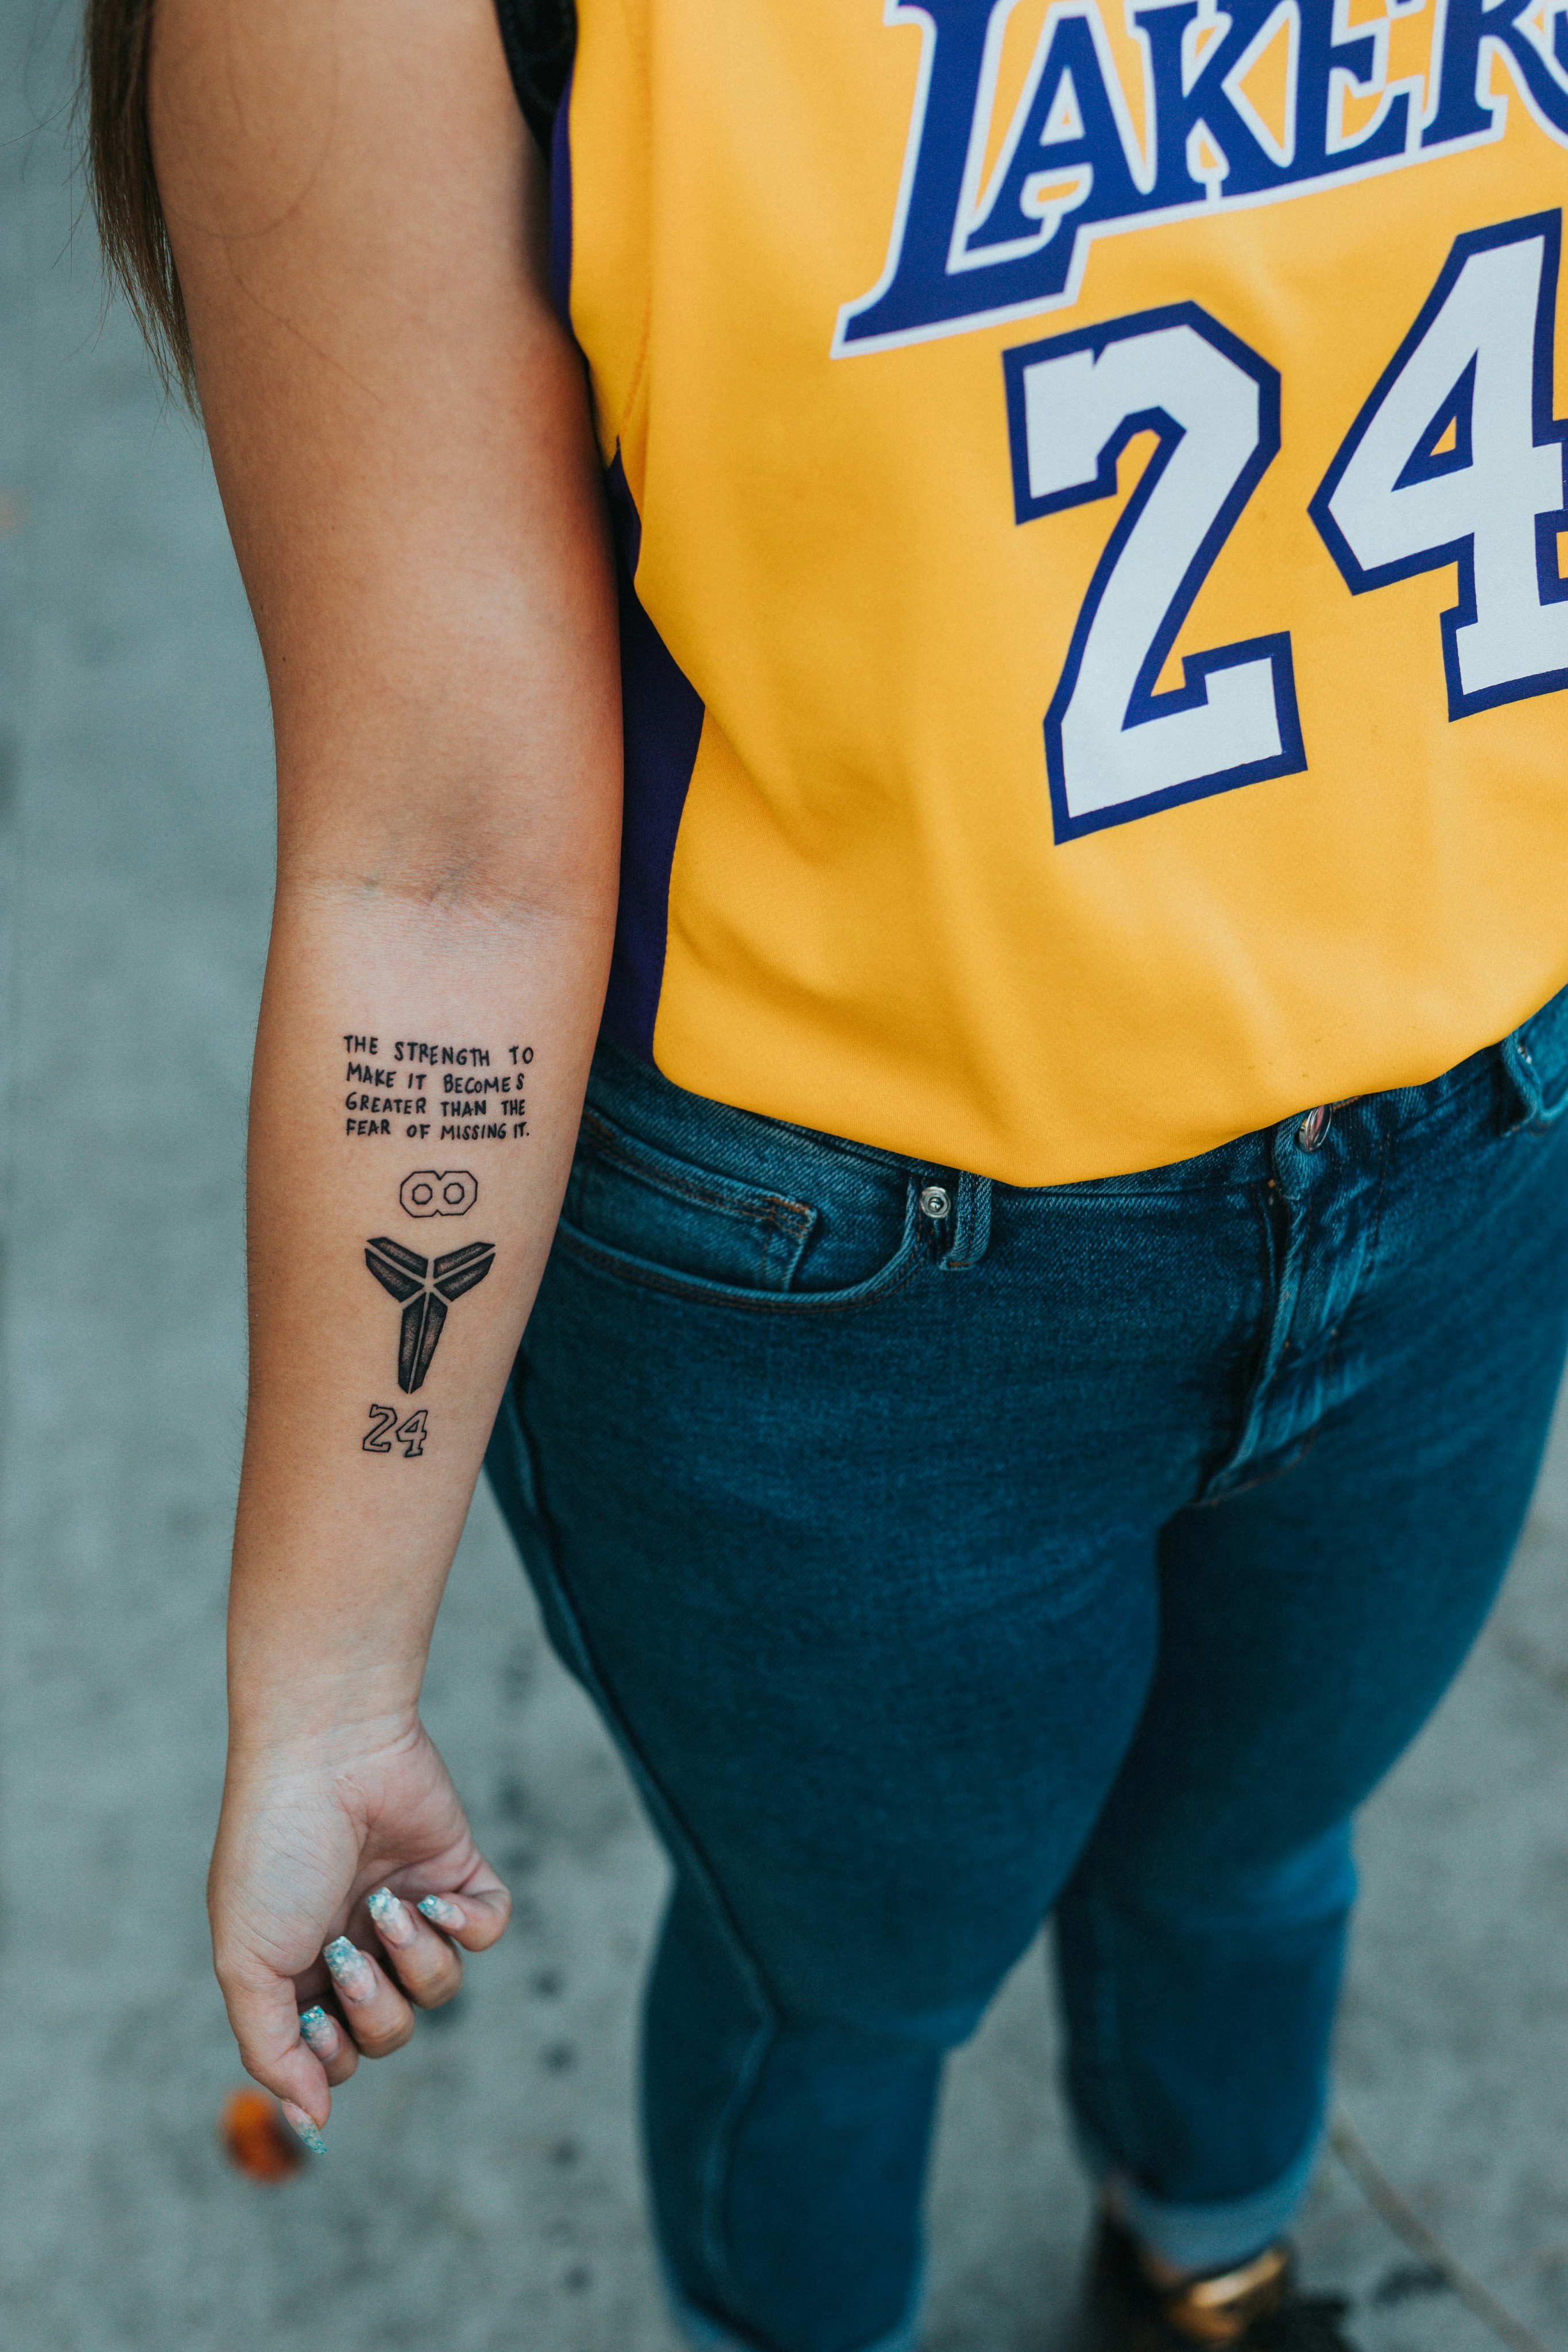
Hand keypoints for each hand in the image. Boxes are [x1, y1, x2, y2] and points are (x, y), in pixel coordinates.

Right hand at [209, 1714, 509, 2146]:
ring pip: (443, 1987)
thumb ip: (273, 2053)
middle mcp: (356, 1943)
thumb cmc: (275, 1851)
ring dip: (418, 1958)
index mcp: (299, 1969)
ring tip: (389, 1907)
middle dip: (376, 2005)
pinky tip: (439, 1899)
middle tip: (350, 1950)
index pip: (334, 2056)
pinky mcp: (455, 1871)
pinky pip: (489, 1931)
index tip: (317, 2016)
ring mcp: (408, 1908)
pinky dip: (470, 1926)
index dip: (334, 2053)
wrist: (327, 1754)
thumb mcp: (246, 1963)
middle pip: (392, 2032)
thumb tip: (310, 2125)